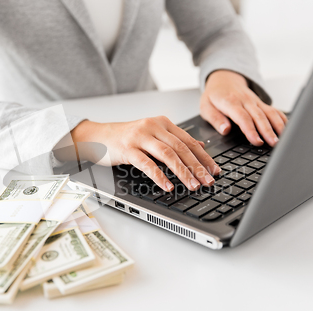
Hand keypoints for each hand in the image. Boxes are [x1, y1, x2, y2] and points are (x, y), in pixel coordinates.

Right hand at [69, 117, 221, 191]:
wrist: (98, 136)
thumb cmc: (126, 138)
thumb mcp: (152, 135)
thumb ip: (174, 139)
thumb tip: (200, 146)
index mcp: (162, 123)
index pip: (189, 140)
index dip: (204, 157)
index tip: (215, 171)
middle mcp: (153, 126)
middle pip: (181, 148)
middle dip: (197, 166)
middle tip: (208, 181)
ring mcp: (140, 137)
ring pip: (167, 155)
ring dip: (183, 172)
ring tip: (193, 186)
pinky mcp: (128, 149)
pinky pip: (147, 164)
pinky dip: (159, 176)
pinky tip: (168, 186)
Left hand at [200, 70, 287, 146]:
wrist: (224, 79)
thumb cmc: (214, 96)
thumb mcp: (205, 107)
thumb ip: (215, 119)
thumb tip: (225, 130)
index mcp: (230, 102)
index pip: (243, 117)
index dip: (251, 130)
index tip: (257, 141)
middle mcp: (245, 101)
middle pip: (259, 116)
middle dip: (268, 130)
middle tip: (274, 143)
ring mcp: (255, 101)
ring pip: (269, 113)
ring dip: (277, 126)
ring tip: (283, 139)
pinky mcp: (261, 103)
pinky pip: (274, 110)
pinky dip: (282, 119)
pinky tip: (287, 129)